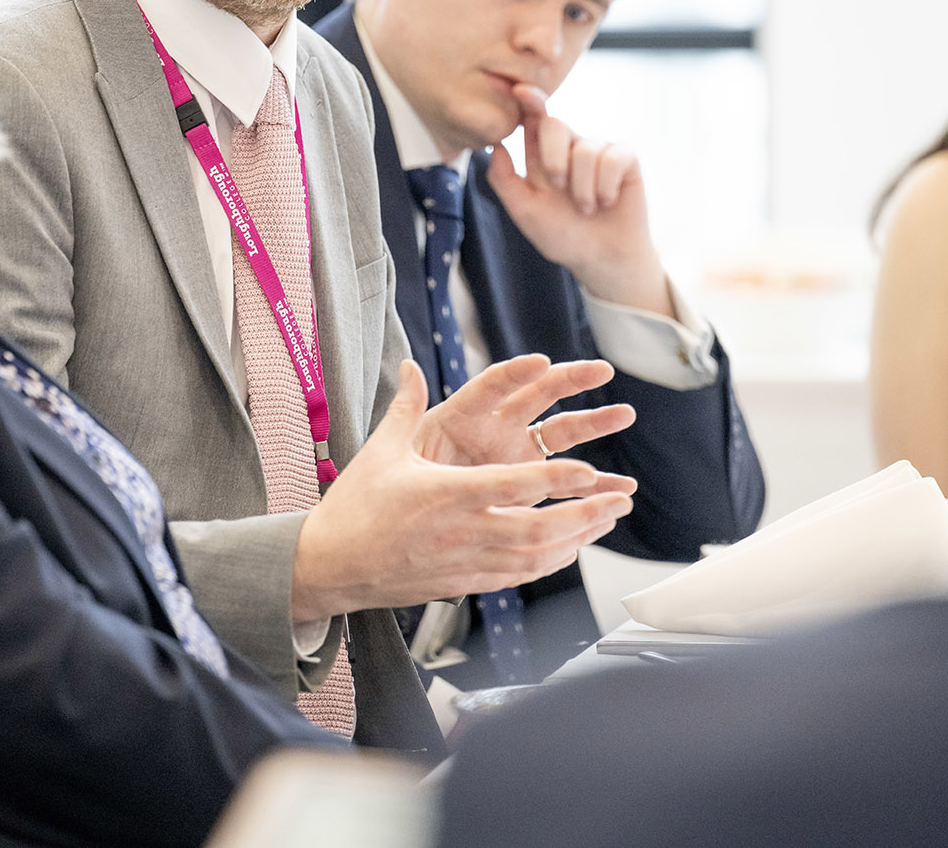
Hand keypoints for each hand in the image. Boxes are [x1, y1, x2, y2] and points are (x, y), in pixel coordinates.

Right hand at [292, 362, 634, 619]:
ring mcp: (465, 562)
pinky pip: (518, 575)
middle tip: (618, 500)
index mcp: (447, 493)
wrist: (330, 567)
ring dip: (576, 540)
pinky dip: (549, 563)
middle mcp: (463, 530)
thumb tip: (408, 363)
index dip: (556, 479)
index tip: (588, 470)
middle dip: (584, 515)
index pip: (514, 485)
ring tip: (605, 522)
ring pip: (535, 557)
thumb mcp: (380, 451)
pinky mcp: (463, 583)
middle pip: (538, 528)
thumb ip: (405, 406)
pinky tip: (568, 550)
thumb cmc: (354, 507)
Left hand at [414, 352, 635, 470]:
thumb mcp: (397, 446)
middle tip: (601, 370)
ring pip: (560, 433)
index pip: (492, 386)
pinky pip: (565, 480)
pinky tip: (620, 487)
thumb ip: (407, 408)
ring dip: (593, 423)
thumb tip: (406, 363)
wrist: (404, 522)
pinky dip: (592, 484)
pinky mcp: (528, 482)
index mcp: (463, 414)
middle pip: (538, 396)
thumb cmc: (399, 481)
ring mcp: (516, 454)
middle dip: (571, 381)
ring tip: (624, 414)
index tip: (540, 360)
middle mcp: (496, 428)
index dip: (515, 373)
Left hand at [487, 84, 674, 316]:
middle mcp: (570, 146)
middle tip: (558, 187)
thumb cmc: (563, 236)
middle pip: (555, 124)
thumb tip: (494, 145)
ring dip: (583, 189)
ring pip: (585, 149)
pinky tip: (607, 202)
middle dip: (553, 158)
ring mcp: (598, 150)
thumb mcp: (525, 212)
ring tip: (587, 209)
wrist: (601, 259)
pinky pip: (612, 158)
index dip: (528, 101)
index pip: (533, 119)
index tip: (520, 91)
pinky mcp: (625, 158)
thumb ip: (504, 180)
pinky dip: (606, 187)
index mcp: (543, 155)